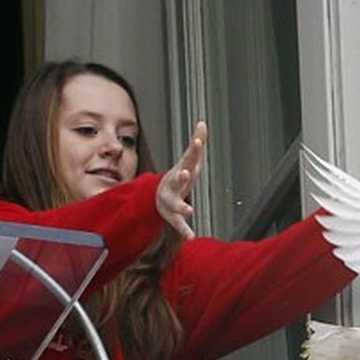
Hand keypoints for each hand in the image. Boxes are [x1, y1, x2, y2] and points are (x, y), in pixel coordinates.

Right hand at [157, 121, 206, 239]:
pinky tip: (191, 237)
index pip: (188, 158)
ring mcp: (171, 200)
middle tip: (185, 173)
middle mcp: (173, 184)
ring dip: (181, 206)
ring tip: (189, 210)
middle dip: (181, 176)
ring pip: (175, 203)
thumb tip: (202, 122)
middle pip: (177, 179)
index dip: (193, 150)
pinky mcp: (172, 215)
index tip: (198, 142)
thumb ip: (196, 141)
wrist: (156, 197)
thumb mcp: (187, 159)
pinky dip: (184, 230)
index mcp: (180, 170)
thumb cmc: (177, 177)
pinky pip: (178, 224)